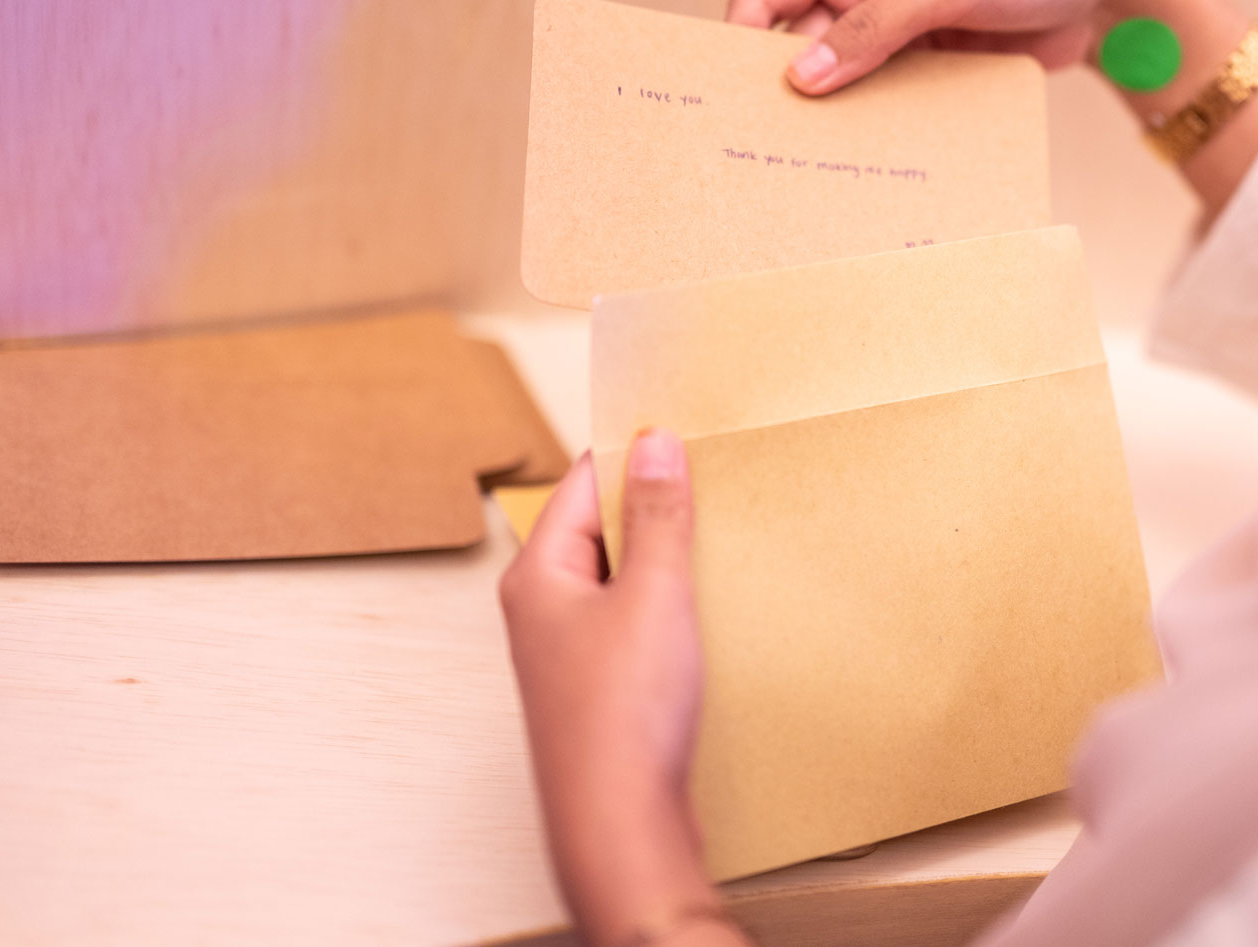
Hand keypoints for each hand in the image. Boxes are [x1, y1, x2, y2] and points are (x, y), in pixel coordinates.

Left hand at [500, 431, 741, 945]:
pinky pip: (634, 620)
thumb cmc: (620, 718)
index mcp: (539, 574)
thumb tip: (656, 443)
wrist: (620, 825)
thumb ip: (657, 516)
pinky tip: (707, 609)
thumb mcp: (652, 594)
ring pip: (621, 576)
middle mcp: (545, 607)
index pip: (584, 479)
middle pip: (601, 526)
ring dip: (666, 558)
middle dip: (656, 505)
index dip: (635, 452)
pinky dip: (669, 604)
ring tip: (718, 543)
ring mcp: (571, 650)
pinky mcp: (601, 686)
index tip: (686, 431)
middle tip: (714, 483)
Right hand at [727, 0, 1257, 220]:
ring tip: (817, 163)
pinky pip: (886, 102)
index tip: (729, 92)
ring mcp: (897, 33)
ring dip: (834, 116)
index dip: (743, 37)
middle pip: (798, 46)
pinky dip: (878, 127)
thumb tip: (804, 75)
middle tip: (770, 145)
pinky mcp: (927, 68)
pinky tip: (871, 161)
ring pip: (841, 82)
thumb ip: (877, 27)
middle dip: (786, 89)